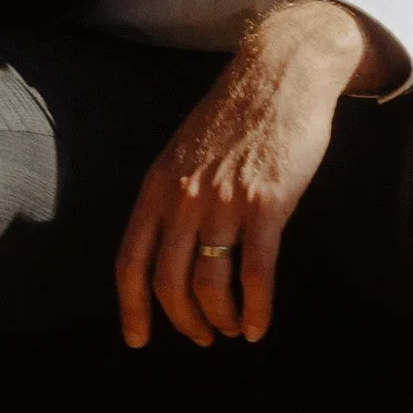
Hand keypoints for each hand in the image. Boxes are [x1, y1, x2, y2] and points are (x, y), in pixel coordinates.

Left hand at [114, 0, 379, 347]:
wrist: (282, 72)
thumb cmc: (237, 113)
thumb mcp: (185, 151)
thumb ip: (173, 195)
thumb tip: (169, 246)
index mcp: (157, 186)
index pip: (130, 263)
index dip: (131, 309)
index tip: (138, 339)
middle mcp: (184, 197)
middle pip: (169, 284)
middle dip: (184, 322)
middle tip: (201, 337)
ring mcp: (224, 201)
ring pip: (210, 285)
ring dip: (220, 319)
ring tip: (232, 329)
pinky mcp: (267, 203)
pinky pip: (255, 274)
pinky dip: (256, 309)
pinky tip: (258, 325)